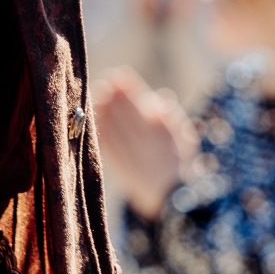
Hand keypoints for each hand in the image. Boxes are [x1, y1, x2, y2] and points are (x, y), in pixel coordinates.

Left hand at [93, 69, 195, 218]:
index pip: (142, 106)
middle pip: (125, 115)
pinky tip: (92, 117)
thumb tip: (162, 96)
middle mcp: (145, 145)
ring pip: (113, 128)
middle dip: (114, 97)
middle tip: (105, 82)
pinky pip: (105, 146)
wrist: (169, 198)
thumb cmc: (176, 161)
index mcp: (163, 135)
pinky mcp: (117, 168)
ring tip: (97, 95)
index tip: (119, 75)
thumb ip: (172, 117)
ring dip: (104, 110)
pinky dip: (99, 130)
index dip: (130, 90)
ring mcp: (130, 157)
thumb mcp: (182, 139)